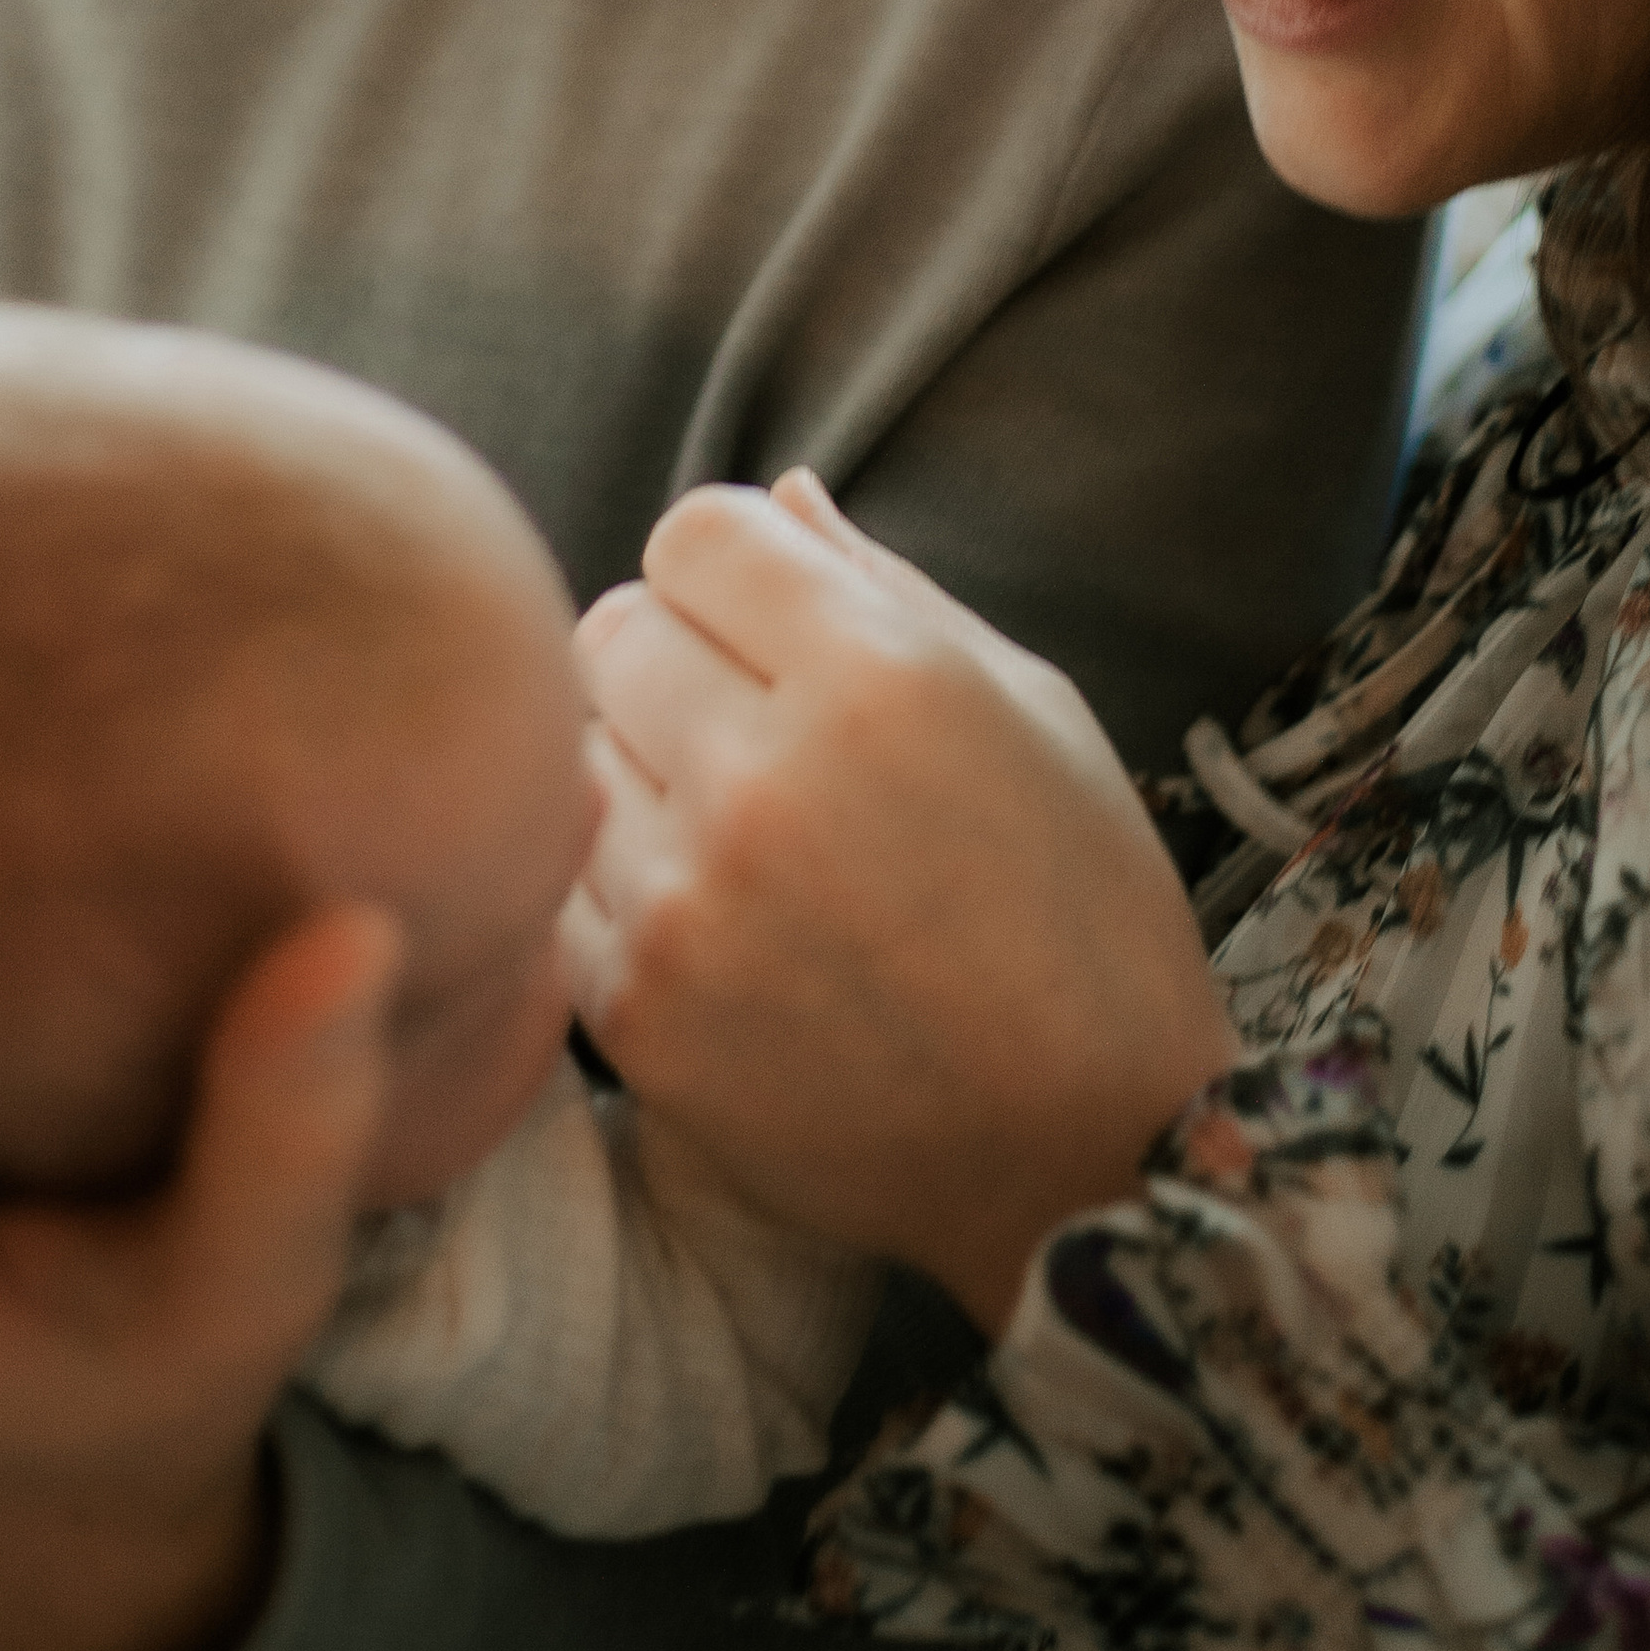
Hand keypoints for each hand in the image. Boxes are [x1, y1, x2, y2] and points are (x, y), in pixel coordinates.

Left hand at [563, 474, 1231, 1332]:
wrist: (1086, 1156)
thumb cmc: (1083, 915)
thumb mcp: (1034, 712)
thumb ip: (886, 587)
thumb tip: (782, 494)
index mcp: (878, 676)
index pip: (694, 531)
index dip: (730, 569)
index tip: (768, 624)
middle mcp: (766, 776)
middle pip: (609, 629)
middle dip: (672, 661)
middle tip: (750, 735)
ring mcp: (688, 902)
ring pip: (573, 757)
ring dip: (639, 781)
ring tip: (745, 845)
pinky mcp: (639, 1014)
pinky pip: (563, 889)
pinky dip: (623, 895)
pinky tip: (722, 932)